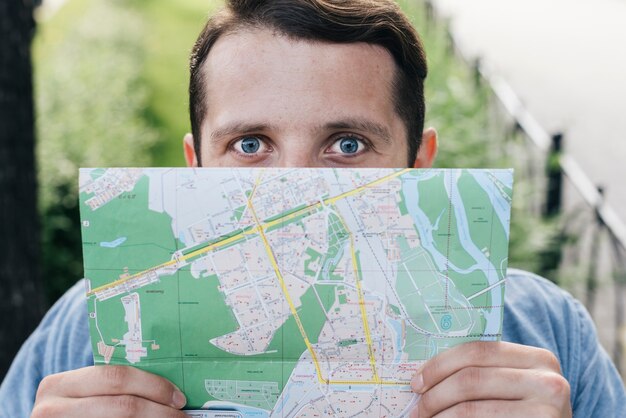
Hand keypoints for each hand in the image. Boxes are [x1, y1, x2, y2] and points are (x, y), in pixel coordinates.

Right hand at [32, 365, 186, 417]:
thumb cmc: (75, 410)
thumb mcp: (85, 393)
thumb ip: (113, 386)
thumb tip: (169, 389)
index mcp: (58, 385)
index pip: (115, 378)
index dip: (153, 386)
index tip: (179, 397)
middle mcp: (51, 409)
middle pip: (123, 407)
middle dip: (160, 411)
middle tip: (183, 416)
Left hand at [410, 341, 571, 417]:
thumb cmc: (526, 414)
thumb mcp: (514, 386)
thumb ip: (485, 372)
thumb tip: (425, 373)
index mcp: (539, 358)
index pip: (477, 351)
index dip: (440, 365)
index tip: (417, 382)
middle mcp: (548, 382)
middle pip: (471, 379)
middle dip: (435, 395)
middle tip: (417, 409)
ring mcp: (547, 411)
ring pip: (471, 409)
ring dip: (440, 416)